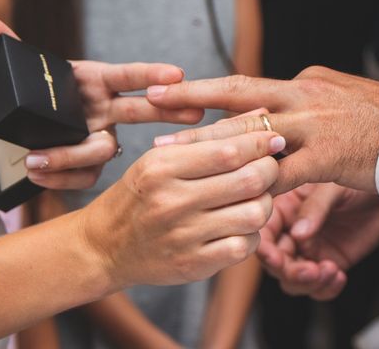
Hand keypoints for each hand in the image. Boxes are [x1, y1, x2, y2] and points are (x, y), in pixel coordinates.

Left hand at [0, 14, 202, 189]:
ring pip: (103, 150)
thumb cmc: (34, 94)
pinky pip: (84, 175)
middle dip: (168, 112)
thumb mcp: (20, 70)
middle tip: (193, 113)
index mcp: (97, 81)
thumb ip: (8, 47)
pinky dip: (59, 176)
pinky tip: (35, 173)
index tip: (177, 73)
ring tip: (37, 159)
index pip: (130, 75)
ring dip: (72, 155)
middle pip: (142, 110)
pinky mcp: (89, 164)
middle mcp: (106, 110)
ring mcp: (100, 138)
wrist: (23, 127)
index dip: (152, 74)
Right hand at [79, 131, 284, 286]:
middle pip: (249, 180)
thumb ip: (211, 137)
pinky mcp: (194, 264)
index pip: (228, 150)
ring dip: (265, 203)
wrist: (104, 245)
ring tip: (255, 196)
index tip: (274, 138)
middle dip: (270, 169)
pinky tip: (240, 225)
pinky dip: (251, 234)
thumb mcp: (162, 158)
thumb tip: (259, 114)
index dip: (260, 142)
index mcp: (162, 167)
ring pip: (254, 214)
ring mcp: (183, 236)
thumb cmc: (140, 194)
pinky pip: (244, 247)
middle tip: (270, 166)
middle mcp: (172, 201)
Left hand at [148, 67, 378, 193]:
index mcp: (302, 80)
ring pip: (250, 133)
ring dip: (206, 145)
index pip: (244, 86)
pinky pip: (280, 175)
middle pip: (237, 97)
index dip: (203, 90)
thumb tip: (268, 112)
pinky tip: (221, 193)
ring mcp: (315, 125)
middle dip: (190, 103)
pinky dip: (252, 185)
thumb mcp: (336, 98)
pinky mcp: (327, 157)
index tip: (168, 90)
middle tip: (151, 106)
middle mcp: (303, 95)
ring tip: (169, 153)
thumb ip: (300, 104)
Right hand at [258, 183, 378, 299]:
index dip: (265, 250)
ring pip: (292, 280)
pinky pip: (318, 287)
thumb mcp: (332, 188)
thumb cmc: (354, 183)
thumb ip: (314, 208)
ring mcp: (308, 251)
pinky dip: (325, 289)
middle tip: (311, 270)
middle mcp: (291, 232)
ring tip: (330, 270)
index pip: (264, 233)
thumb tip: (298, 234)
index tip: (277, 259)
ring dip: (307, 283)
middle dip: (290, 272)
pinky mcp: (327, 264)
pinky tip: (339, 275)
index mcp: (284, 208)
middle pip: (275, 263)